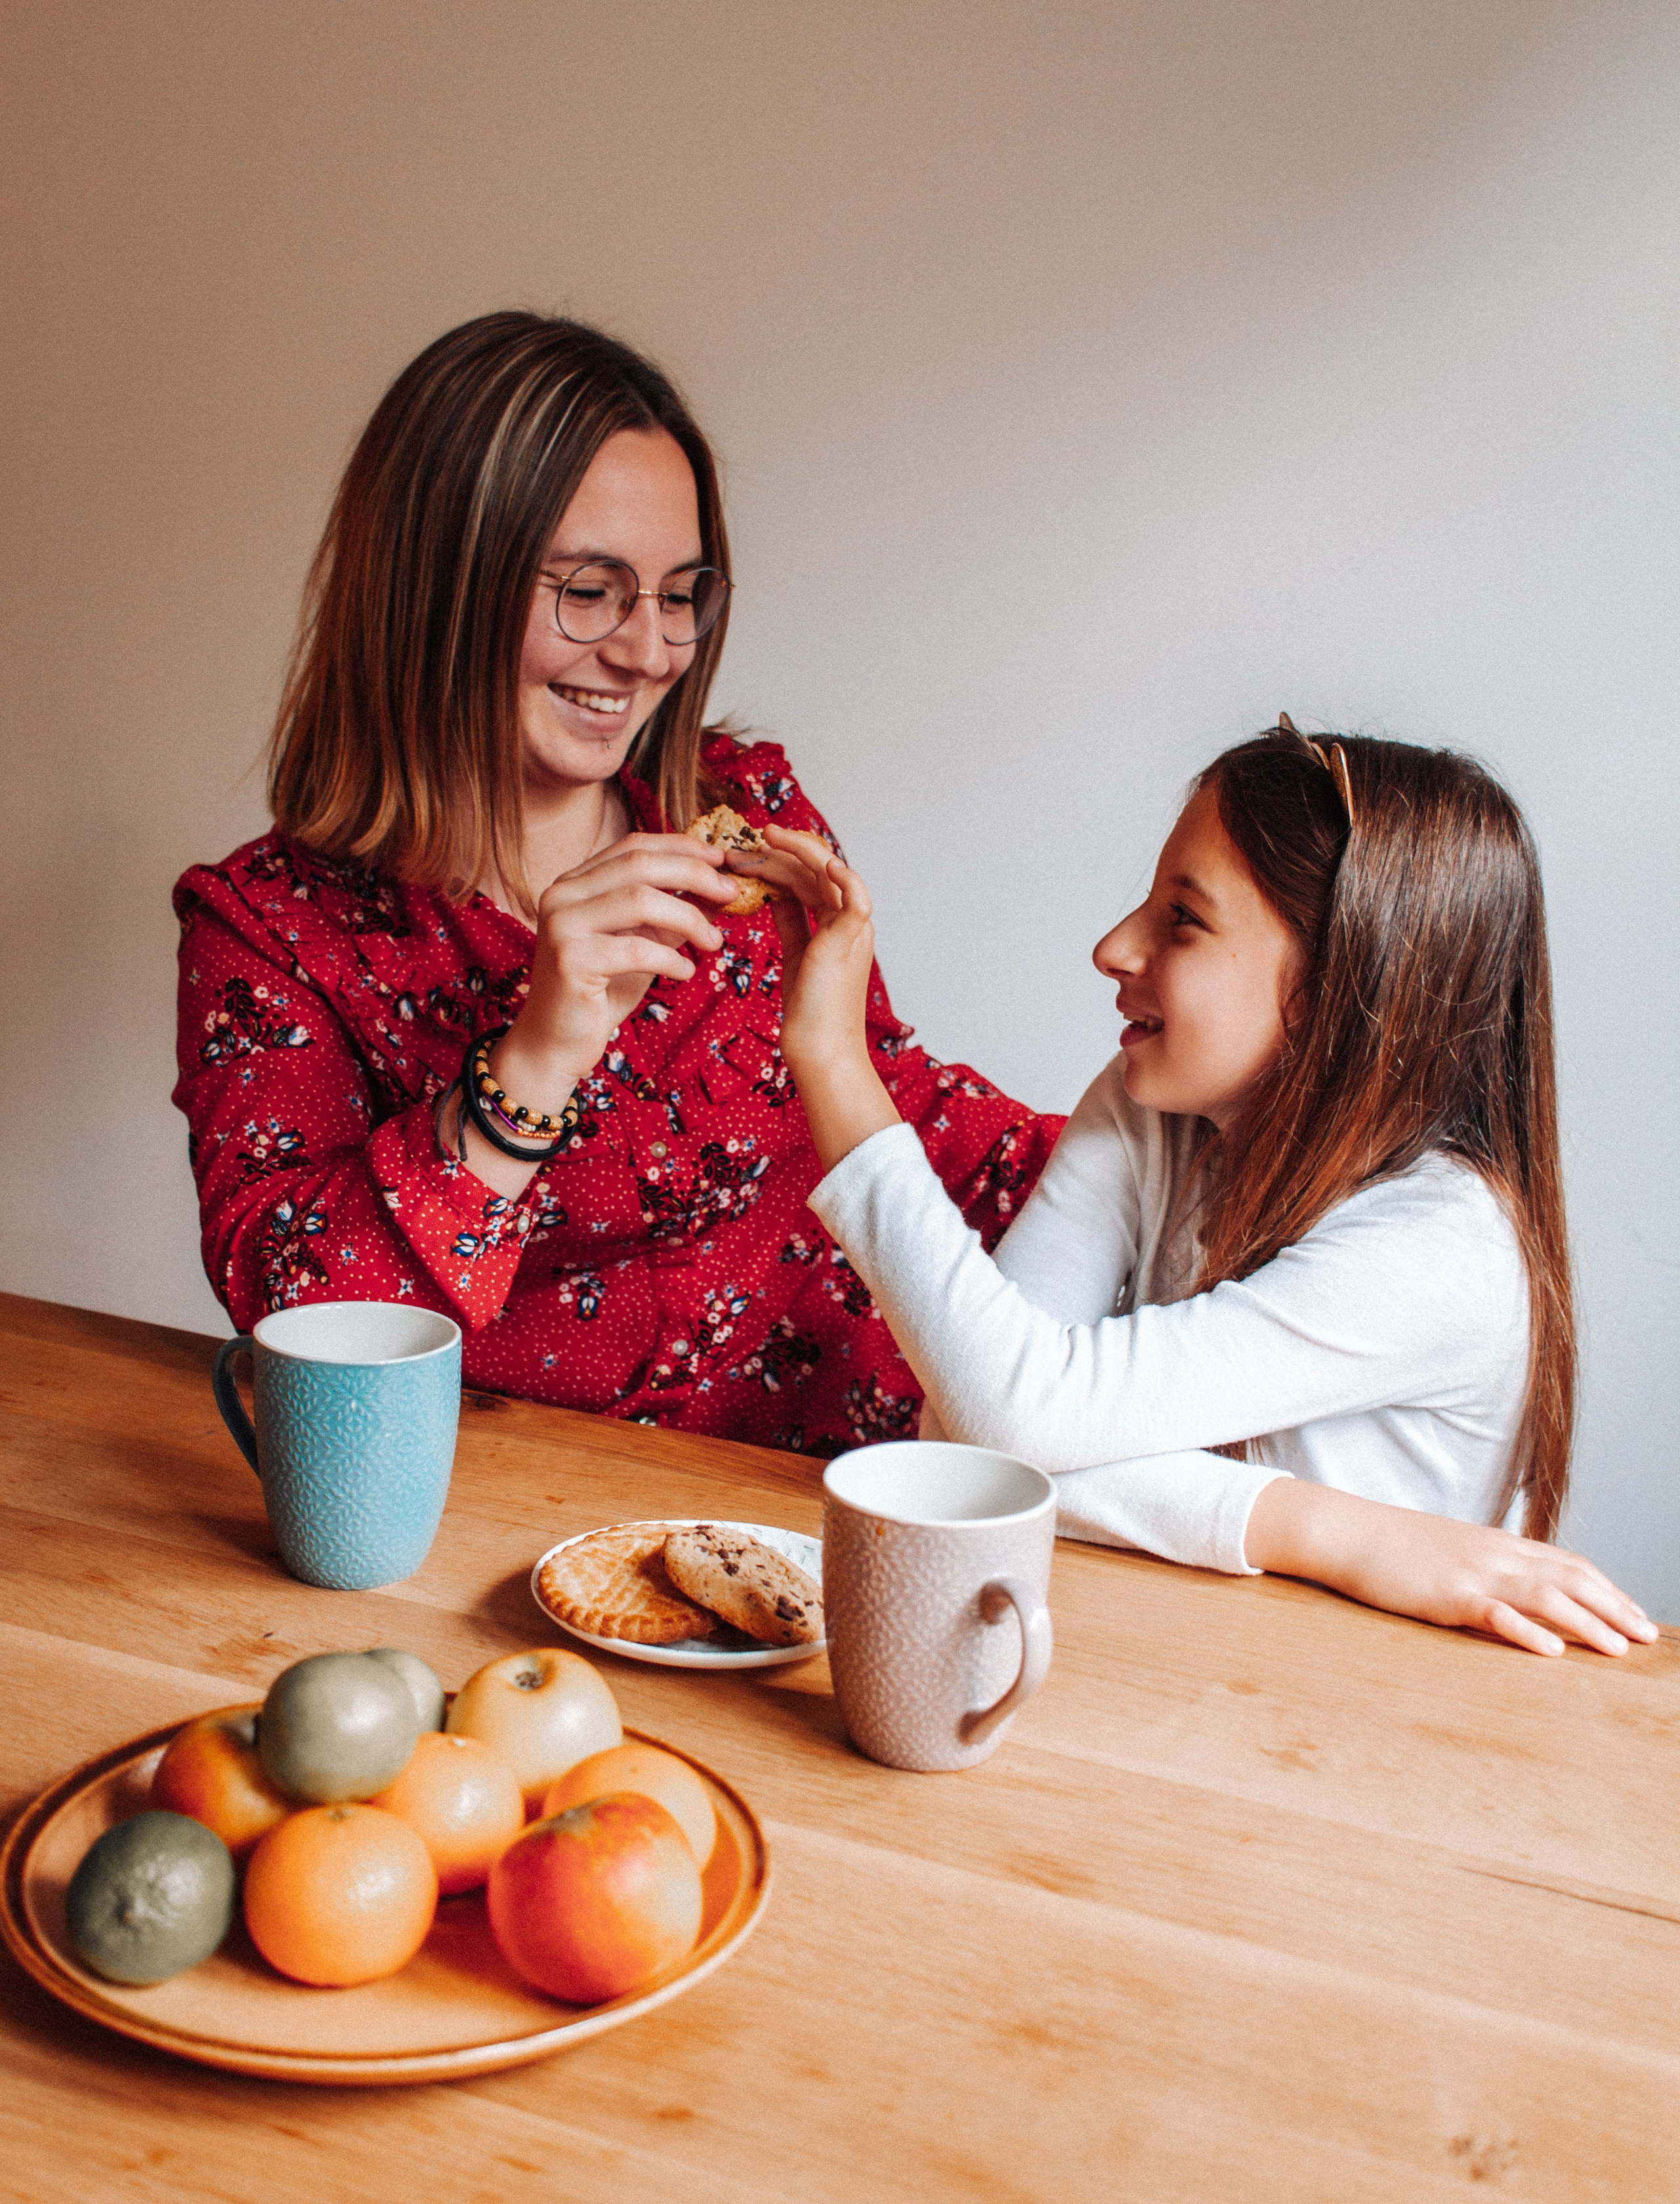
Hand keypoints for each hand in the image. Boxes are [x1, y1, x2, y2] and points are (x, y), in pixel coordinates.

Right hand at [493, 832, 736, 1113]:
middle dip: (695, 874)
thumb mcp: (644, 944)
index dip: (681, 846)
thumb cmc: (602, 993)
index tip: (722, 859)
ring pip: (640, 900)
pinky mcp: (569, 959)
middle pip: (639, 865)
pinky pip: (636, 948)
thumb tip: (720, 888)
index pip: (633, 846)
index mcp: (575, 883)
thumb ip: (673, 915)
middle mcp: (561, 895)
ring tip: (714, 943)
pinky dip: (671, 958)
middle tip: (731, 893)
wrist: (555, 1044)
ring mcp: (561, 925)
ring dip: (689, 918)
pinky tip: (685, 972)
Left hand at [728, 825, 900, 1171]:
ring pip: (828, 872)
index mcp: (838, 923)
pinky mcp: (851, 940)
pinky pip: (856, 898)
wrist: (820, 1050)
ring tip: (759, 841)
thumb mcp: (796, 956)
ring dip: (792, 853)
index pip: (810, 876)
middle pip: (816, 868)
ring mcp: (853, 928)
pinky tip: (818, 862)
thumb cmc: (809, 1012)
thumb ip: (791, 922)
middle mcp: (850, 920)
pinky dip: (843, 877)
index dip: (780, 860)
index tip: (746, 852)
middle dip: (779, 852)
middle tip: (741, 844)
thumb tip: (773, 893)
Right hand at [1244, 1478, 1657, 1656]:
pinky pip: (1494, 1613)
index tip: (1635, 1614)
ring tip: (1618, 1648)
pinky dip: (1526, 1631)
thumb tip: (1517, 1589)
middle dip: (1613, 1607)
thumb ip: (1486, 1565)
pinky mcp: (1445, 1594)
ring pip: (1544, 1596)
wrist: (1346, 1530)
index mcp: (1498, 1544)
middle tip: (1646, 1637)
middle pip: (1569, 1578)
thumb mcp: (1450, 1550)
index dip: (1607, 1589)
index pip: (1568, 1563)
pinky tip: (1551, 1651)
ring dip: (1587, 1622)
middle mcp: (1495, 1554)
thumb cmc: (1393, 1546)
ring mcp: (1471, 1572)